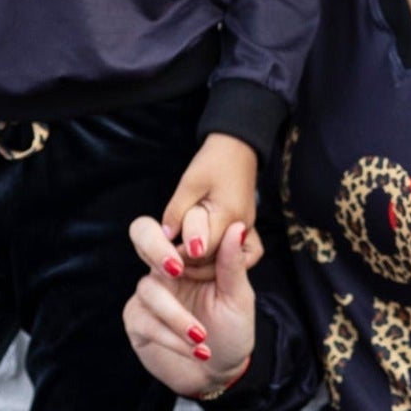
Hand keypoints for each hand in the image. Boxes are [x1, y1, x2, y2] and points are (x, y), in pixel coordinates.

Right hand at [124, 217, 254, 397]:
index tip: (199, 249)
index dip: (181, 228)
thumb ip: (233, 264)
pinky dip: (171, 337)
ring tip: (201, 337)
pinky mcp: (137, 321)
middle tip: (176, 269)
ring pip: (149, 289)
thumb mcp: (239, 298)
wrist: (220, 373)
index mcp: (190, 255)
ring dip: (177, 316)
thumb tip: (237, 227)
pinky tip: (195, 350)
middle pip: (141, 233)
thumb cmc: (232, 331)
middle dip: (154, 246)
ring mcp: (148, 294)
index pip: (175, 223)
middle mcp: (165, 268)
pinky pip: (145, 320)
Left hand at [162, 132, 258, 268]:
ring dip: (204, 262)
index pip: (204, 250)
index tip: (166, 254)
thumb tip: (165, 236)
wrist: (237, 148)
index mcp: (228, 215)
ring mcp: (244, 229)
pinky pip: (232, 251)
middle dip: (192, 263)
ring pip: (224, 258)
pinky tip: (199, 254)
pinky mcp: (243, 228)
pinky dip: (216, 255)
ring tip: (180, 259)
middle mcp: (241, 228)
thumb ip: (177, 211)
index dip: (183, 255)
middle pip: (215, 258)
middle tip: (169, 262)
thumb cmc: (213, 161)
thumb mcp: (189, 183)